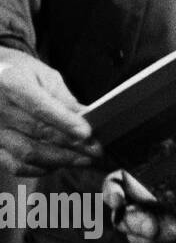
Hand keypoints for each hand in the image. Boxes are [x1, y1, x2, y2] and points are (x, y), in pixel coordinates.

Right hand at [0, 48, 100, 176]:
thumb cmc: (18, 72)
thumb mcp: (43, 75)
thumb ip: (63, 97)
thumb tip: (86, 117)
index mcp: (12, 83)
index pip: (41, 108)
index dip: (66, 123)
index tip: (87, 134)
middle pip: (38, 132)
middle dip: (71, 144)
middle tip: (96, 151)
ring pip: (27, 153)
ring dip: (59, 160)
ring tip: (83, 160)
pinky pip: (14, 165)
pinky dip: (38, 169)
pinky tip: (58, 165)